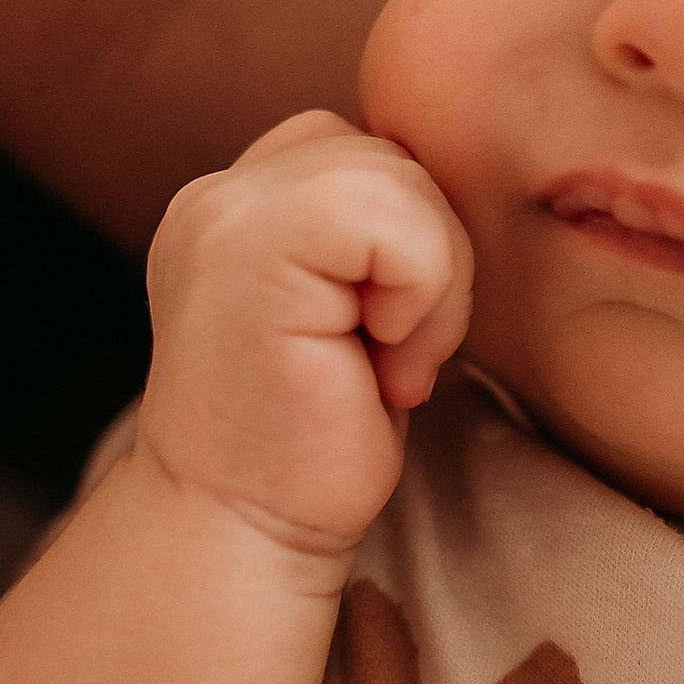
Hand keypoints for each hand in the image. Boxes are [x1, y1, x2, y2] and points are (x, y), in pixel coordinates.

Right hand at [138, 108, 470, 565]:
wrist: (249, 533)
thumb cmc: (314, 443)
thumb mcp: (353, 308)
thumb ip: (372, 233)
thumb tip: (466, 179)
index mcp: (239, 204)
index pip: (370, 150)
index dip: (408, 242)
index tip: (379, 337)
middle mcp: (217, 194)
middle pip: (393, 155)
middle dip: (427, 261)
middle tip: (387, 359)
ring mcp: (224, 215)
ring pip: (402, 179)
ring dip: (429, 286)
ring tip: (384, 364)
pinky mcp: (251, 249)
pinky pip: (395, 218)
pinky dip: (420, 295)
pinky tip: (382, 366)